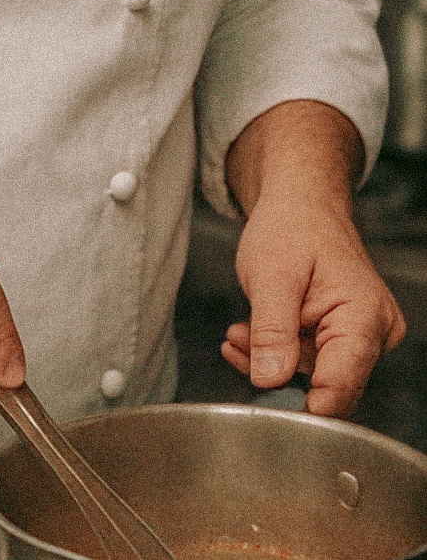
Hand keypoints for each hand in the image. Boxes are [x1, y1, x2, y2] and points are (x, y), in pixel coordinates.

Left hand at [222, 189, 404, 415]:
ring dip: (269, 359)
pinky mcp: (344, 339)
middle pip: (325, 384)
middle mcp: (375, 333)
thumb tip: (269, 381)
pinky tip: (250, 335)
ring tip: (239, 332)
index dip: (301, 405)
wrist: (299, 205)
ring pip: (312, 375)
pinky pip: (309, 362)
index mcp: (365, 317)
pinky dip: (276, 352)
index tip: (262, 400)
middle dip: (275, 372)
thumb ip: (272, 330)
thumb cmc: (291, 227)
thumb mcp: (271, 275)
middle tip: (236, 343)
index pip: (340, 386)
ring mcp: (362, 337)